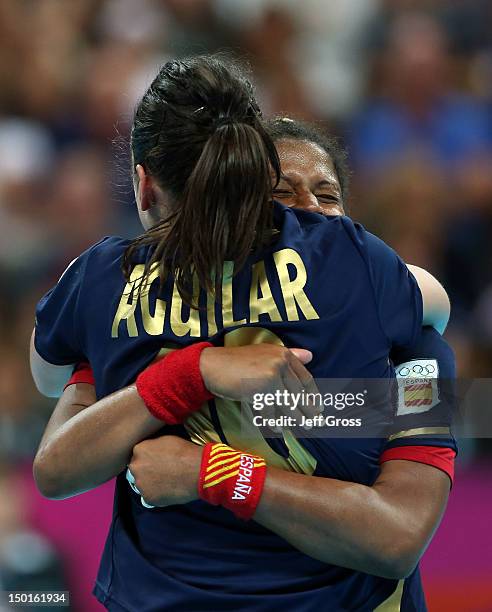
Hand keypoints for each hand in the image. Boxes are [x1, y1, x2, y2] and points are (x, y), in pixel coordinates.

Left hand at [128, 436, 200, 506]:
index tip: (155, 460)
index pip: (137, 454)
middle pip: (136, 469)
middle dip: (145, 470)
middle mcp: (135, 467)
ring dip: (149, 483)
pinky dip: (156, 495)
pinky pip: (148, 497)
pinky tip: (168, 490)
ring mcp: (140, 484)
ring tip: (165, 482)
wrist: (197, 471)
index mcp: (138, 449)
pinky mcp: (148, 498)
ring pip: (141, 484)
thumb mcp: (165, 439)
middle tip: (159, 471)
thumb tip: (151, 451)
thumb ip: (152, 446)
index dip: (147, 458)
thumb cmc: (184, 451)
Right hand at [199, 343, 320, 417]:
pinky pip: (271, 410)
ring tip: (302, 427)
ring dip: (296, 417)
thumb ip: (288, 354)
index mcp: (283, 353)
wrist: (212, 366)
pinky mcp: (260, 389)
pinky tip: (278, 428)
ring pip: (288, 403)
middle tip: (315, 422)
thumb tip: (310, 356)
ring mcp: (270, 375)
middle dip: (308, 409)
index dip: (313, 394)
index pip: (305, 377)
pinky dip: (274, 421)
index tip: (318, 406)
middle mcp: (279, 362)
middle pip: (298, 392)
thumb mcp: (264, 353)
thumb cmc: (237, 362)